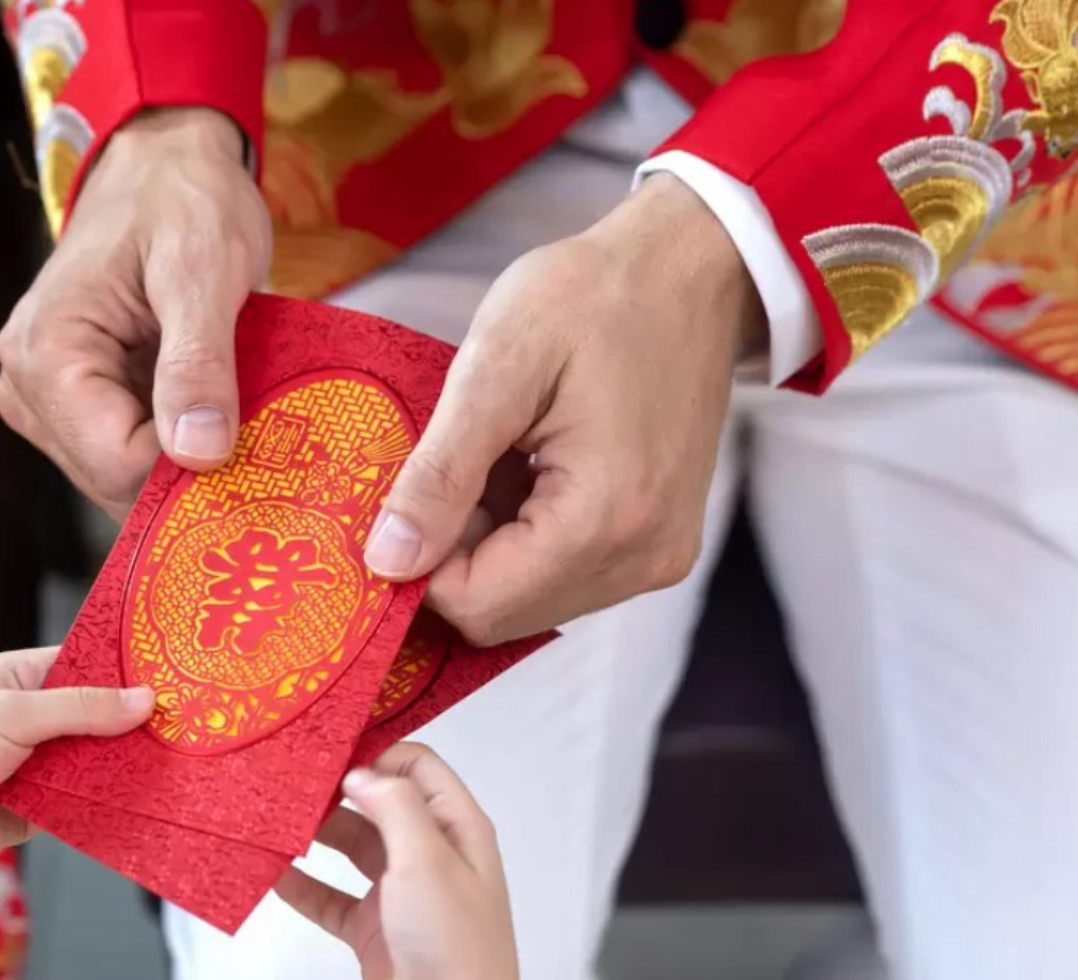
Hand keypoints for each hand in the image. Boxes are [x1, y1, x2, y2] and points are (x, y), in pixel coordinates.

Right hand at [0, 106, 270, 513]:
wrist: (163, 164)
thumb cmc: (182, 199)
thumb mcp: (203, 269)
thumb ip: (198, 361)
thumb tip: (201, 452)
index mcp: (45, 355)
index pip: (116, 464)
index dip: (190, 465)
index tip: (251, 435)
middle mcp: (28, 388)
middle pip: (115, 483)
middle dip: (189, 467)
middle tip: (253, 424)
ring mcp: (47, 401)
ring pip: (124, 479)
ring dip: (187, 456)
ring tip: (231, 401)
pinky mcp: (75, 405)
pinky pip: (129, 455)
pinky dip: (178, 443)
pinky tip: (210, 405)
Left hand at [0, 646, 153, 876]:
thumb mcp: (11, 712)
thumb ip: (80, 708)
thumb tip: (143, 700)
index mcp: (20, 678)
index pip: (85, 666)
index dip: (125, 672)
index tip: (172, 677)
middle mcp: (31, 720)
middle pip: (97, 718)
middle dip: (131, 725)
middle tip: (184, 726)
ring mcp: (36, 765)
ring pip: (94, 762)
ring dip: (121, 766)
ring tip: (175, 763)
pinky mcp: (38, 809)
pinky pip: (82, 803)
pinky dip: (104, 803)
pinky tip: (142, 801)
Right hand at [276, 744, 519, 979]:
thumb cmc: (451, 938)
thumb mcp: (428, 858)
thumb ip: (394, 805)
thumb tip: (361, 774)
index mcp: (457, 827)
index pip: (418, 768)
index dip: (378, 755)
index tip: (332, 754)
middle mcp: (430, 853)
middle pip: (379, 804)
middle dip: (337, 792)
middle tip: (292, 784)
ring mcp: (399, 892)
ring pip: (351, 847)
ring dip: (317, 834)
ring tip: (277, 820)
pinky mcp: (372, 928)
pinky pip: (331, 897)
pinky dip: (303, 885)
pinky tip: (273, 872)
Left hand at [361, 175, 761, 643]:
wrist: (689, 268)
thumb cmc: (596, 296)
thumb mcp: (497, 366)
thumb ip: (440, 473)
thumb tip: (387, 559)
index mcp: (606, 520)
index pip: (476, 606)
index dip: (420, 563)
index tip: (406, 491)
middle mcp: (644, 559)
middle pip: (504, 614)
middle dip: (456, 552)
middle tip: (460, 461)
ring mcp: (659, 556)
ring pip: (531, 599)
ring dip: (491, 543)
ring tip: (503, 455)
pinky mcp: (659, 543)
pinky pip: (566, 575)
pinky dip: (528, 535)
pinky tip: (530, 467)